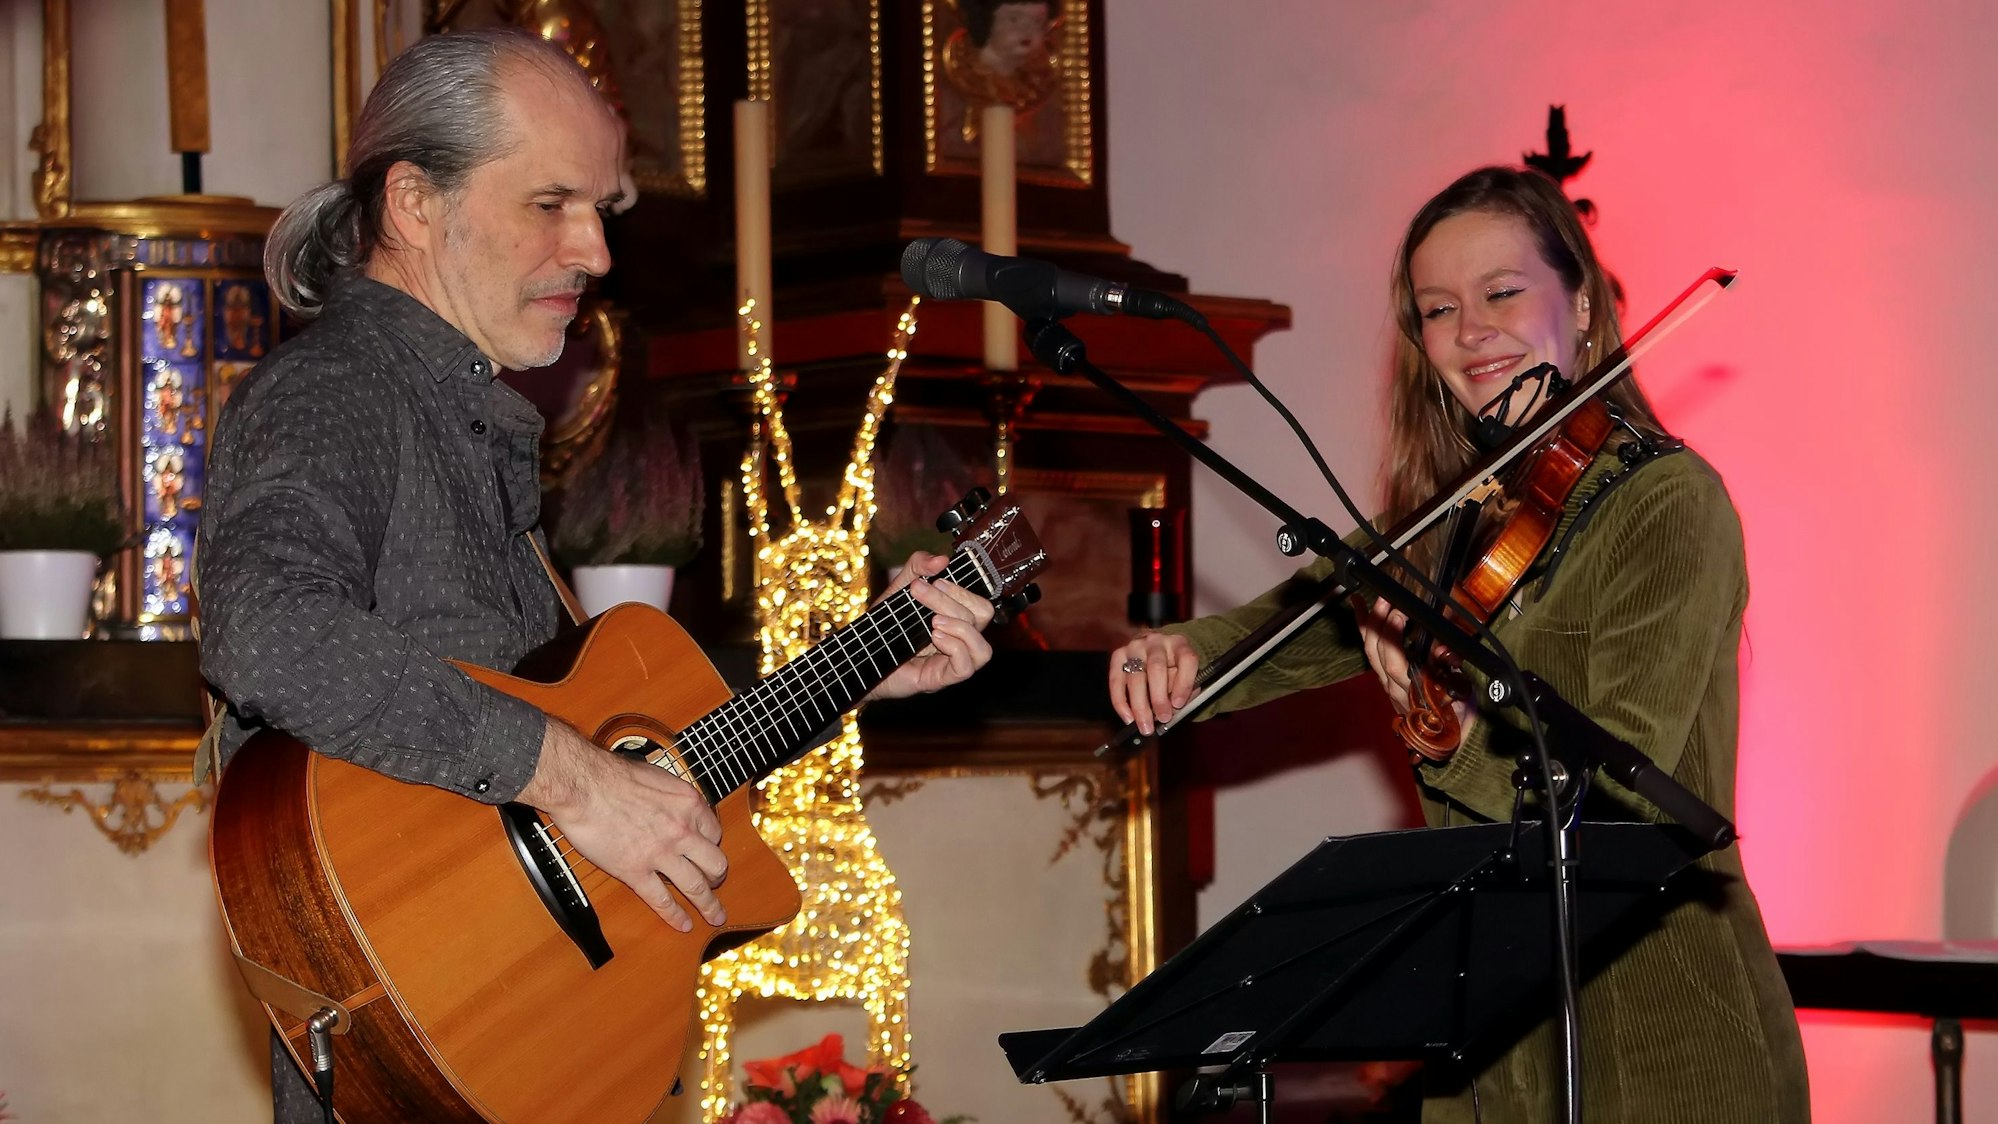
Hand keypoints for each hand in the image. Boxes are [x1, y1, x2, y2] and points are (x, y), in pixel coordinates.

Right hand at [518, 720, 727, 932]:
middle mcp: (682, 830)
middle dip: (718, 876)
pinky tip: (683, 924)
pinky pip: (662, 899)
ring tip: (715, 916)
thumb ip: (670, 796)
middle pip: (715, 862)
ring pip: (696, 886)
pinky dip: (675, 915)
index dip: (710, 844)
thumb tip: (671, 804)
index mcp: (689, 804)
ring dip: (709, 904)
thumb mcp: (657, 776)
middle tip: (715, 883)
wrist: (583, 785)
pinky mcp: (636, 871)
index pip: (714, 832)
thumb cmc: (612, 775)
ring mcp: (661, 853)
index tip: (705, 850)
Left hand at [865, 551, 996, 700]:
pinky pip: (966, 668)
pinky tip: (934, 636)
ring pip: (982, 649)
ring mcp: (952, 662)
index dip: (962, 589)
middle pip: (982, 618)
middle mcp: (960, 641)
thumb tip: (942, 559)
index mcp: (957, 621)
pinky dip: (955, 648)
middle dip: (952, 600)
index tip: (934, 581)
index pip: (981, 605)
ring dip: (961, 627)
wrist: (860, 653)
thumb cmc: (884, 625)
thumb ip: (918, 567)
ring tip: (933, 622)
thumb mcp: (900, 588)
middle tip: (921, 593)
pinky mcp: (940, 678)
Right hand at [1107, 630, 1198, 735]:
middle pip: (1156, 668)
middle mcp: (1157, 641)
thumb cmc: (1174, 668)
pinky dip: (1121, 702)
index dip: (1184, 683)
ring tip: (1145, 725)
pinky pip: (1116, 680)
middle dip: (1159, 697)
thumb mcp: (1186, 677)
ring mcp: (1135, 646)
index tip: (1178, 704)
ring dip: (1139, 704)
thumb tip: (1172, 711)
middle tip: (1162, 718)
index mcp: (1180, 644)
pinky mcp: (1118, 655)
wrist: (1156, 650)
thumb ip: (1184, 692)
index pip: (1186, 659)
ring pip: (1135, 676)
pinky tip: (1128, 718)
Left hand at [1357, 597, 1474, 737]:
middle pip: (1376, 654)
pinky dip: (1365, 632)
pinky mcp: (1384, 679)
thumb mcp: (1460, 693)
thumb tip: (1445, 651)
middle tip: (1385, 600)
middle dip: (1378, 624)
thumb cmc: (1455, 714)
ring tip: (1366, 601)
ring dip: (1368, 625)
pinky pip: (1371, 653)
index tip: (1399, 614)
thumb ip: (1452, 671)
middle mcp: (1394, 687)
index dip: (1393, 639)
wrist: (1445, 738)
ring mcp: (1386, 683)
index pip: (1395, 664)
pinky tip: (1361, 613)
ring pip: (1370, 652)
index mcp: (1412, 690)